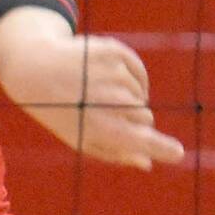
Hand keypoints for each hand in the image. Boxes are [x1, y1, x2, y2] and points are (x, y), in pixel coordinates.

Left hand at [0, 10, 185, 171]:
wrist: (36, 69)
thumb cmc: (61, 111)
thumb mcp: (82, 139)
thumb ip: (116, 153)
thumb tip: (148, 163)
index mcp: (102, 127)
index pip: (142, 140)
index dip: (163, 148)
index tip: (177, 152)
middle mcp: (110, 100)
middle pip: (145, 116)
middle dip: (135, 119)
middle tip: (107, 114)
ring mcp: (113, 73)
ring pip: (141, 93)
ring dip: (128, 96)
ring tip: (99, 93)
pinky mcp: (114, 51)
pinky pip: (139, 71)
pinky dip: (133, 77)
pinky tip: (115, 79)